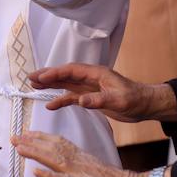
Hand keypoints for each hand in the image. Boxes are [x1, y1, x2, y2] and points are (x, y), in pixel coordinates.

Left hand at [12, 131, 145, 176]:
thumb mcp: (96, 170)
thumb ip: (81, 165)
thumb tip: (69, 164)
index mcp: (82, 157)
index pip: (58, 142)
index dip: (41, 138)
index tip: (27, 133)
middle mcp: (79, 161)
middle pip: (52, 147)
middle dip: (32, 142)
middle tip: (14, 137)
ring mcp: (80, 173)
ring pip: (54, 159)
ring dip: (35, 153)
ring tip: (19, 147)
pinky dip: (49, 176)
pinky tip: (36, 172)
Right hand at [31, 63, 176, 122]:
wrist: (145, 105)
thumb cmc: (135, 99)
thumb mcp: (119, 100)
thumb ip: (99, 100)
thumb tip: (80, 101)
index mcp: (96, 73)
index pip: (71, 71)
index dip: (55, 73)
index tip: (41, 77)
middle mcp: (91, 78)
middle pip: (65, 74)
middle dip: (48, 75)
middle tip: (30, 77)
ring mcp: (90, 87)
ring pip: (66, 84)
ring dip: (51, 85)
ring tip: (34, 85)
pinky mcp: (91, 97)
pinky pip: (72, 97)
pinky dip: (61, 100)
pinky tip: (50, 105)